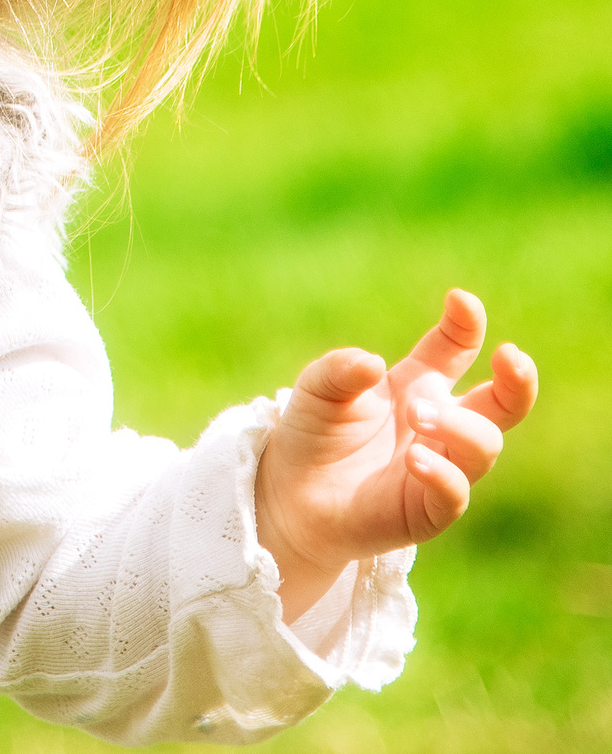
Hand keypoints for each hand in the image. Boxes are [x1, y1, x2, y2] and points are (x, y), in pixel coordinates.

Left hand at [254, 289, 538, 619]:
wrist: (289, 495)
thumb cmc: (312, 434)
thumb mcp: (316, 389)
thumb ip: (340, 370)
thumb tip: (372, 364)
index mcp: (418, 384)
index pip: (456, 349)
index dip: (467, 324)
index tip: (462, 300)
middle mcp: (439, 423)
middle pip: (504, 402)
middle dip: (518, 379)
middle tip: (510, 356)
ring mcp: (441, 465)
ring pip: (483, 444)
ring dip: (459, 424)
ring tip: (417, 413)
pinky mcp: (428, 509)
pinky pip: (455, 492)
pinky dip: (442, 472)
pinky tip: (415, 458)